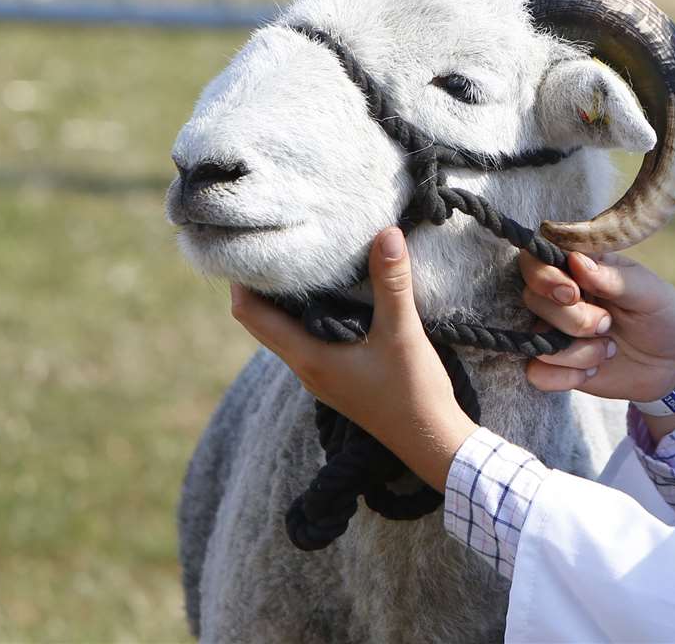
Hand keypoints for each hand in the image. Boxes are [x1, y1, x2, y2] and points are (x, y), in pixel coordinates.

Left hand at [228, 227, 474, 491]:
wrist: (430, 441)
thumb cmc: (412, 392)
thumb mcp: (403, 333)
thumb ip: (392, 283)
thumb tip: (386, 233)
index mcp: (307, 357)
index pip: (249, 313)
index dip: (244, 277)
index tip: (256, 242)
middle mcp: (304, 366)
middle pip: (260, 319)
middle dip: (262, 282)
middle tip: (278, 242)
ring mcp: (319, 374)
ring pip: (283, 329)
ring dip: (285, 298)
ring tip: (303, 260)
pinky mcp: (336, 376)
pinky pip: (306, 337)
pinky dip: (307, 313)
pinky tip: (333, 293)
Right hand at [518, 250, 674, 408]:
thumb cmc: (665, 316)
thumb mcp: (650, 293)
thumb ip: (613, 277)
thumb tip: (576, 260)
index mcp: (582, 268)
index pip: (537, 259)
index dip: (544, 275)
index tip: (572, 293)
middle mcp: (561, 297)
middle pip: (532, 299)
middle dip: (571, 319)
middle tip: (606, 325)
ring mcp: (555, 331)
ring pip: (534, 339)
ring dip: (575, 351)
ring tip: (608, 350)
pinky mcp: (556, 366)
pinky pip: (536, 373)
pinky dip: (565, 376)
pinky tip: (593, 371)